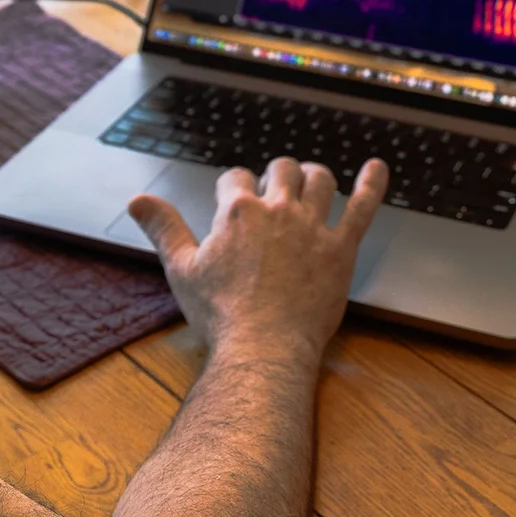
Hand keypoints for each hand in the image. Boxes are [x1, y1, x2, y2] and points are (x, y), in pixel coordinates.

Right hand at [128, 158, 388, 364]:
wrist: (262, 349)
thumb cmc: (220, 314)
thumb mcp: (181, 269)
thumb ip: (163, 228)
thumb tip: (136, 200)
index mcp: (237, 212)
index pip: (236, 179)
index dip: (234, 188)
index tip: (233, 201)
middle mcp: (277, 210)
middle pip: (281, 169)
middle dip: (275, 175)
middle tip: (273, 191)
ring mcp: (312, 227)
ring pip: (319, 179)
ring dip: (313, 175)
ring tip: (310, 181)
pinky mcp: (341, 249)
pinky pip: (362, 208)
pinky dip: (372, 184)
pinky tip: (378, 167)